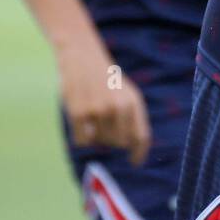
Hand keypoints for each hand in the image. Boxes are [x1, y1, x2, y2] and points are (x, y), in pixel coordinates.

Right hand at [57, 38, 151, 165]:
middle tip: (103, 122)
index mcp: (134, 101)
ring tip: (92, 114)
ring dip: (95, 134)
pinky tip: (80, 120)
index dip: (139, 153)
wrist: (81, 56)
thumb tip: (131, 147)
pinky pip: (83, 141)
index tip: (135, 162)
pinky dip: (81, 136)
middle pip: (119, 143)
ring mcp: (98, 110)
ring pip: (100, 141)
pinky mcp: (79, 112)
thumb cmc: (105, 80)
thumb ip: (131, 118)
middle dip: (111, 138)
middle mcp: (119, 106)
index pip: (141, 136)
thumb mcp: (126, 93)